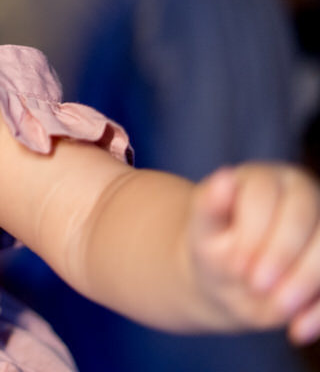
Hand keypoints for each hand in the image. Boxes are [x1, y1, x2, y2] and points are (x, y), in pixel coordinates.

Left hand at [190, 163, 319, 342]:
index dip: (254, 232)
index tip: (236, 266)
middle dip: (283, 254)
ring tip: (279, 309)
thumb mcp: (202, 231)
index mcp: (263, 178)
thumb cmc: (213, 246)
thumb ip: (210, 206)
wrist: (229, 277)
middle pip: (305, 215)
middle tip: (256, 285)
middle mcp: (302, 192)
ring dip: (307, 279)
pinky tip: (297, 329)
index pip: (265, 194)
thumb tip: (223, 178)